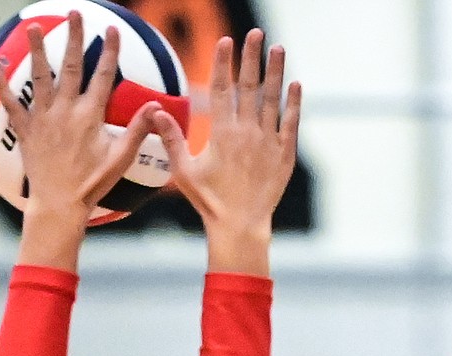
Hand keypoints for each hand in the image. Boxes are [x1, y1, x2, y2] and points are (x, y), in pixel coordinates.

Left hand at [0, 11, 154, 251]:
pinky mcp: (26, 130)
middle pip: (70, 66)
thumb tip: (157, 108)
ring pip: (39, 77)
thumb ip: (138, 131)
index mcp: (90, 116)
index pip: (103, 76)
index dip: (109, 51)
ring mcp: (44, 119)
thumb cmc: (92, 185)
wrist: (60, 205)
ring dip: (36, 50)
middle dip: (73, 37)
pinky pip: (11, 105)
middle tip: (74, 13)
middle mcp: (66, 111)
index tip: (112, 30)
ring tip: (33, 27)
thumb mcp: (120, 159)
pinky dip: (1, 86)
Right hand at [144, 29, 300, 272]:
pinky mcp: (284, 156)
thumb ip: (171, 139)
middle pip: (250, 87)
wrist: (240, 226)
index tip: (226, 41)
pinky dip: (294, 104)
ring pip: (273, 100)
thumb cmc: (209, 201)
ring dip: (276, 72)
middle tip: (256, 32)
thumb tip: (155, 111)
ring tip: (279, 48)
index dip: (223, 63)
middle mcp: (247, 134)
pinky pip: (290, 124)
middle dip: (252, 57)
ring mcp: (268, 143)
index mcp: (222, 134)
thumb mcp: (184, 171)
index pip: (221, 89)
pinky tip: (296, 85)